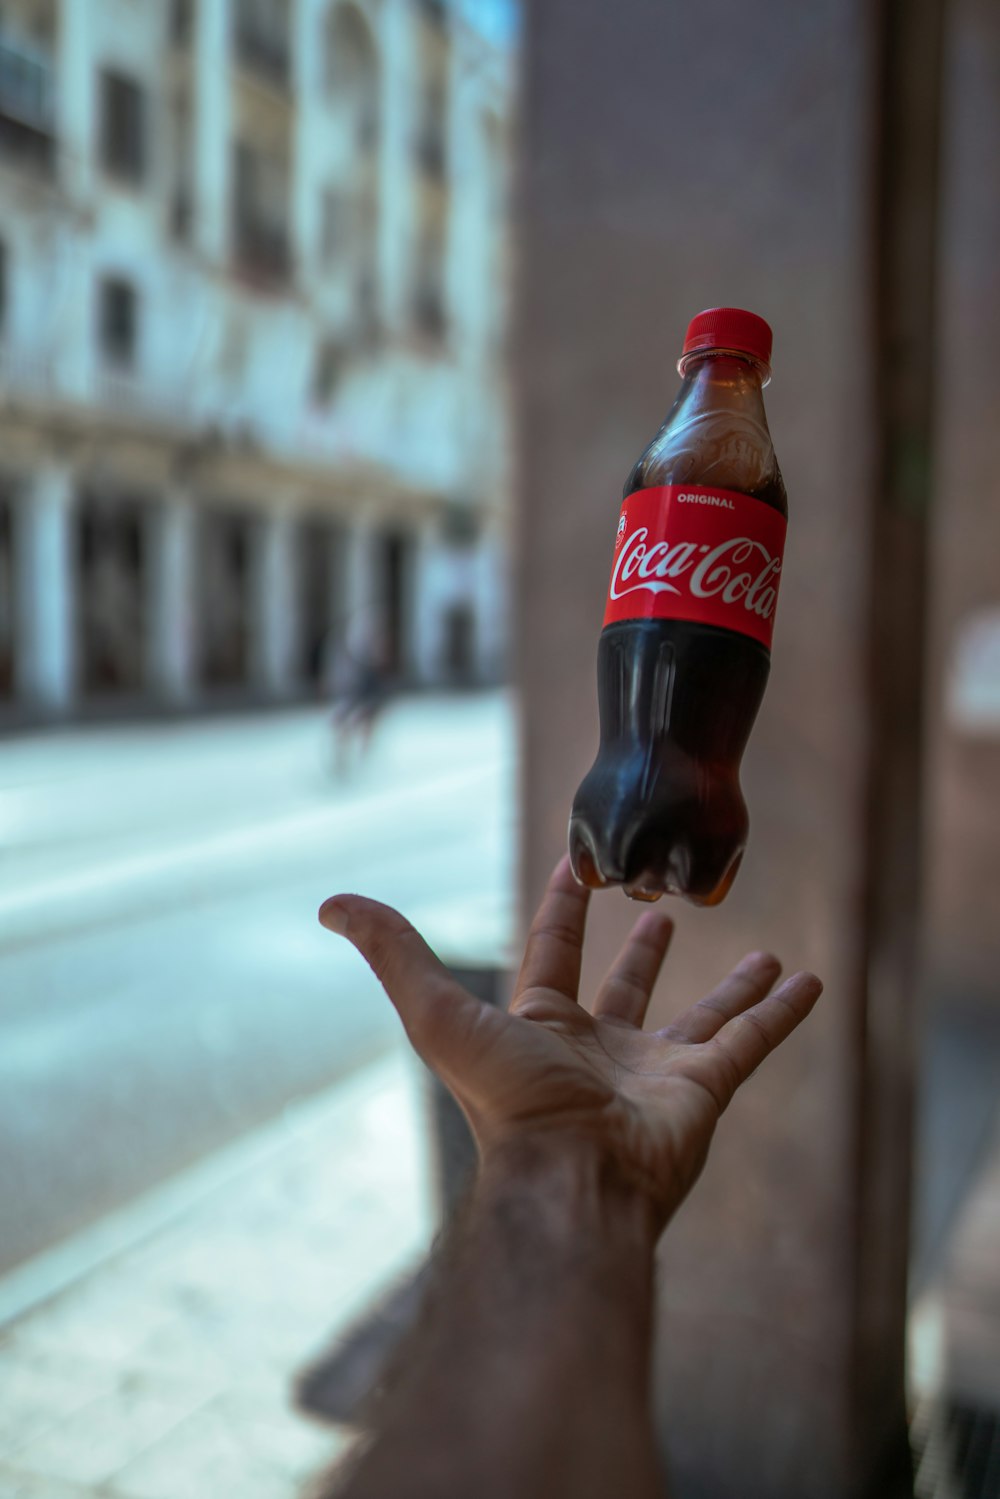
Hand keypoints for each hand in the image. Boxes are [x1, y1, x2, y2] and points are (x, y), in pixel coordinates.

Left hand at [319, 857, 821, 1226]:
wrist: (574, 1180)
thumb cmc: (506, 1101)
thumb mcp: (438, 1014)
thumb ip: (394, 954)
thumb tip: (331, 904)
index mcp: (539, 1028)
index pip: (553, 950)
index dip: (563, 906)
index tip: (578, 863)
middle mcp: (598, 1050)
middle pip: (627, 987)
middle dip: (642, 949)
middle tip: (662, 909)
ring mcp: (654, 1073)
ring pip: (699, 1017)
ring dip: (730, 986)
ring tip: (760, 952)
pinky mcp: (704, 1092)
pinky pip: (750, 1043)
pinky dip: (780, 1014)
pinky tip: (809, 983)